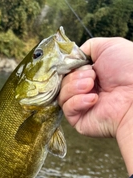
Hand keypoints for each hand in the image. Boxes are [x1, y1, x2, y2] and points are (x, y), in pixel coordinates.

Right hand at [58, 37, 132, 174]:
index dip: (70, 66)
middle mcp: (85, 90)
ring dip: (74, 87)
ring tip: (91, 85)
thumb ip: (88, 47)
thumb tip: (72, 56)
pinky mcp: (79, 120)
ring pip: (62, 95)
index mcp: (91, 74)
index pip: (68, 71)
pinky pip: (67, 109)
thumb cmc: (129, 70)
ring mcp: (82, 106)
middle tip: (92, 77)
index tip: (79, 64)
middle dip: (74, 76)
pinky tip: (94, 99)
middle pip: (63, 82)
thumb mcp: (109, 46)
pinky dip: (77, 101)